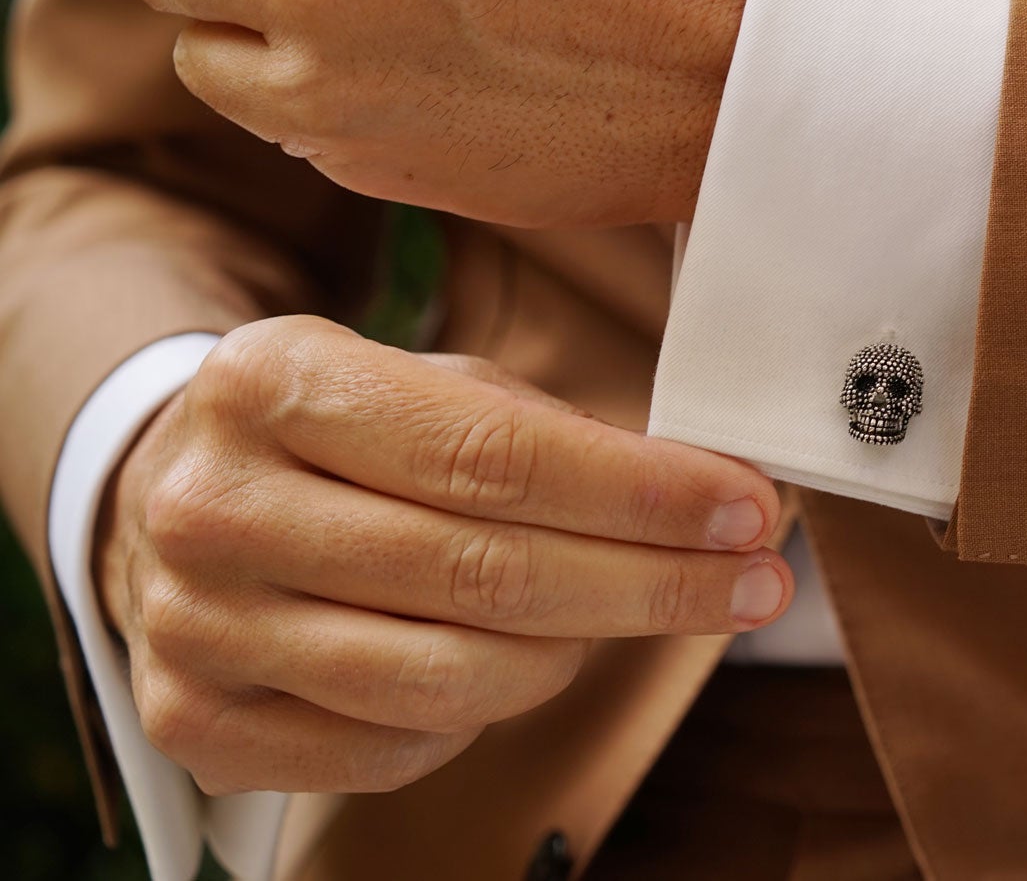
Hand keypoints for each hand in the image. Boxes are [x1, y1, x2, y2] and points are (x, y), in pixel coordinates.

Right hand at [94, 316, 789, 794]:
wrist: (171, 497)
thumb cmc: (342, 436)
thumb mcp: (427, 383)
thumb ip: (553, 431)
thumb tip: (714, 492)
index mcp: (273, 381)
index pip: (492, 456)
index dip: (640, 494)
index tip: (746, 509)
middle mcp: (215, 505)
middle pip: (482, 574)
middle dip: (650, 582)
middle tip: (755, 581)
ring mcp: (196, 625)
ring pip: (449, 675)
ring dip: (583, 652)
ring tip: (639, 610)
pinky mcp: (197, 723)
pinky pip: (397, 745)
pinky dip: (485, 712)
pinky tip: (522, 661)